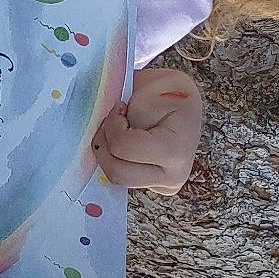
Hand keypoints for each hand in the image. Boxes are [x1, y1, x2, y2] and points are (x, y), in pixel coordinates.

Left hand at [93, 68, 204, 194]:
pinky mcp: (153, 187)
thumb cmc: (164, 90)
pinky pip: (122, 176)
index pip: (124, 147)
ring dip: (108, 151)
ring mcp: (164, 187)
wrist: (183, 100)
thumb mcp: (143, 92)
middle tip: (113, 120)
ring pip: (115, 177)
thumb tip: (95, 128)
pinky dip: (114, 158)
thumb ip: (121, 114)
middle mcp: (173, 177)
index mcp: (175, 150)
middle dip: (105, 143)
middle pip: (117, 172)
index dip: (112, 125)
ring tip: (119, 129)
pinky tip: (123, 142)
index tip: (120, 106)